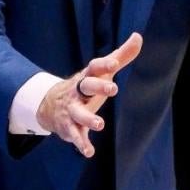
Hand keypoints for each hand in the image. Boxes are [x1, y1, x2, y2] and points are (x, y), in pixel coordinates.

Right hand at [36, 33, 141, 156]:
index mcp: (87, 77)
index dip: (104, 64)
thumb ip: (121, 56)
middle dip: (98, 87)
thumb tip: (138, 36)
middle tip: (113, 88)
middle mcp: (78, 92)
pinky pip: (75, 135)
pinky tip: (89, 152)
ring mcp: (72, 110)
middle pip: (86, 86)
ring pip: (78, 113)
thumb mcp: (102, 71)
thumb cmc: (86, 86)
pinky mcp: (70, 127)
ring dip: (88, 118)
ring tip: (100, 124)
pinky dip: (82, 144)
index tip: (115, 63)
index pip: (94, 67)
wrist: (50, 104)